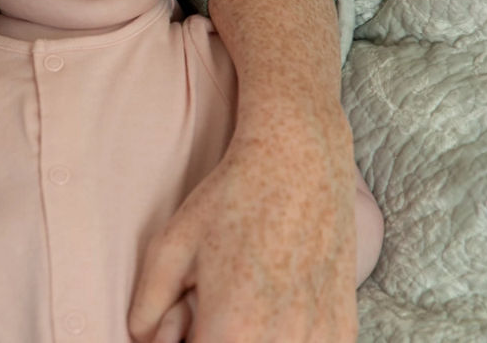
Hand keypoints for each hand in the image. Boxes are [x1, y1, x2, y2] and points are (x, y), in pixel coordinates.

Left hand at [128, 105, 357, 341]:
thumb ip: (148, 305)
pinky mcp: (343, 331)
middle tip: (206, 310)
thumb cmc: (232, 199)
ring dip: (250, 340)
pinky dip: (284, 338)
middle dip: (212, 339)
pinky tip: (275, 305)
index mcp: (233, 332)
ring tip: (242, 306)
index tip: (182, 323)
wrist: (301, 161)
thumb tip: (143, 338)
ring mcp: (319, 340)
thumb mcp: (171, 245)